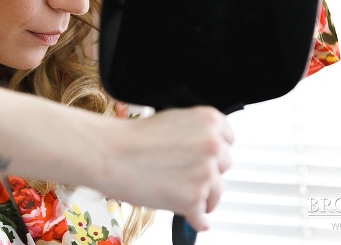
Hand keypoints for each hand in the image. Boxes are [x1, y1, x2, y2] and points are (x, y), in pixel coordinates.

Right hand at [105, 107, 233, 231]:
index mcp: (209, 121)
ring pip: (217, 193)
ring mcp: (206, 173)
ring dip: (202, 196)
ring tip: (182, 194)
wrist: (111, 153)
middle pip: (224, 166)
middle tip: (187, 175)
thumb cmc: (132, 138)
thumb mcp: (171, 121)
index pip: (229, 140)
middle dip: (208, 172)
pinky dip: (194, 219)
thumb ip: (194, 134)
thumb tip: (205, 154)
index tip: (207, 158)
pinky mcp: (194, 198)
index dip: (214, 151)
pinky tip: (189, 217)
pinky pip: (202, 217)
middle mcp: (213, 146)